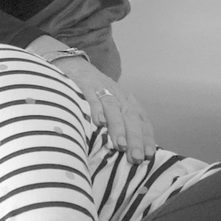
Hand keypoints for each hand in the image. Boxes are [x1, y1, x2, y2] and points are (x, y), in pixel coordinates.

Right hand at [41, 51, 156, 161]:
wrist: (72, 63)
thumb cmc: (92, 90)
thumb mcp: (110, 102)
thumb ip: (119, 121)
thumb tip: (128, 151)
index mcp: (126, 100)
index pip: (141, 119)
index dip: (146, 137)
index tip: (149, 156)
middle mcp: (117, 94)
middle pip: (130, 117)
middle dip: (135, 138)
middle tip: (136, 157)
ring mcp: (101, 89)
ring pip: (113, 109)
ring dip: (118, 128)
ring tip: (121, 146)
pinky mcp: (84, 85)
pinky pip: (92, 98)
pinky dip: (96, 109)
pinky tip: (98, 123)